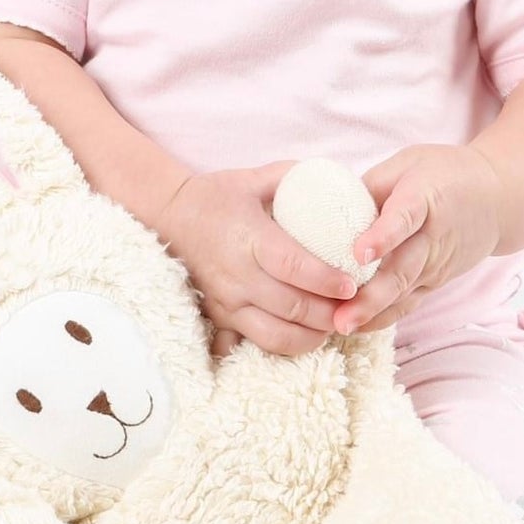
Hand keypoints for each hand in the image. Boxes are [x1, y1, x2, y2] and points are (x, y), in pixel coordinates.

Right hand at [158, 164, 357, 358]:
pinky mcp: (220, 318)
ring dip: (312, 336)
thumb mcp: (253, 178)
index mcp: (249, 238)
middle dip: (329, 313)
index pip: (292, 266)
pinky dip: (285, 346)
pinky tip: (305, 335)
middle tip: (355, 307)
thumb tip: (335, 177)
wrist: (168, 219)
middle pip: (291, 306)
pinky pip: (255, 343)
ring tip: (335, 325)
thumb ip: (293, 177)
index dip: (325, 280)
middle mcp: (237, 275)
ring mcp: (226, 302)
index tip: (351, 284)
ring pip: (275, 335)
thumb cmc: (216, 196)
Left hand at [333, 145, 503, 334]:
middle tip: (340, 315)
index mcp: (424, 198)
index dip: (383, 236)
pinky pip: (408, 302)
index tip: (359, 252)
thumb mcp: (408, 163)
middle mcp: (433, 238)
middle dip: (371, 296)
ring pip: (404, 293)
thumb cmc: (444, 173)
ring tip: (341, 327)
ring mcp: (436, 265)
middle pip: (402, 270)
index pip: (404, 218)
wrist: (497, 199)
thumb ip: (371, 185)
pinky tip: (356, 327)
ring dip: (373, 312)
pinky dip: (383, 316)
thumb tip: (330, 209)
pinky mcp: (435, 282)